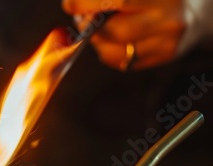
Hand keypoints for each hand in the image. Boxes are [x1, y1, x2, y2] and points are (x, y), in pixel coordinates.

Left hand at [62, 0, 184, 70]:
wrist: (194, 11)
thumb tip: (76, 6)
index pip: (117, 0)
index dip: (86, 4)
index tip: (69, 4)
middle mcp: (168, 19)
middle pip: (113, 30)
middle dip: (89, 25)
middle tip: (81, 18)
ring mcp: (167, 42)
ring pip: (114, 50)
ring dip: (95, 40)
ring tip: (97, 28)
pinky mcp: (164, 56)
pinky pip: (122, 61)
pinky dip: (107, 52)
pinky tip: (110, 40)